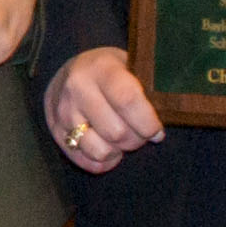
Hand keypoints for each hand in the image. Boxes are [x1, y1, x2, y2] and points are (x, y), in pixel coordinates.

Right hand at [42, 47, 161, 175]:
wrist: (69, 71)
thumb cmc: (111, 70)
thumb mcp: (129, 65)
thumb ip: (147, 86)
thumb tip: (170, 113)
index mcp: (101, 68)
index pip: (127, 100)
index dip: (148, 123)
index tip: (157, 131)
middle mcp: (77, 89)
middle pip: (116, 132)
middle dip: (136, 140)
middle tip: (140, 133)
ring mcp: (63, 112)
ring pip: (100, 151)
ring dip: (118, 152)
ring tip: (122, 139)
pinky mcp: (55, 132)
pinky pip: (86, 162)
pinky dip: (103, 162)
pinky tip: (108, 147)